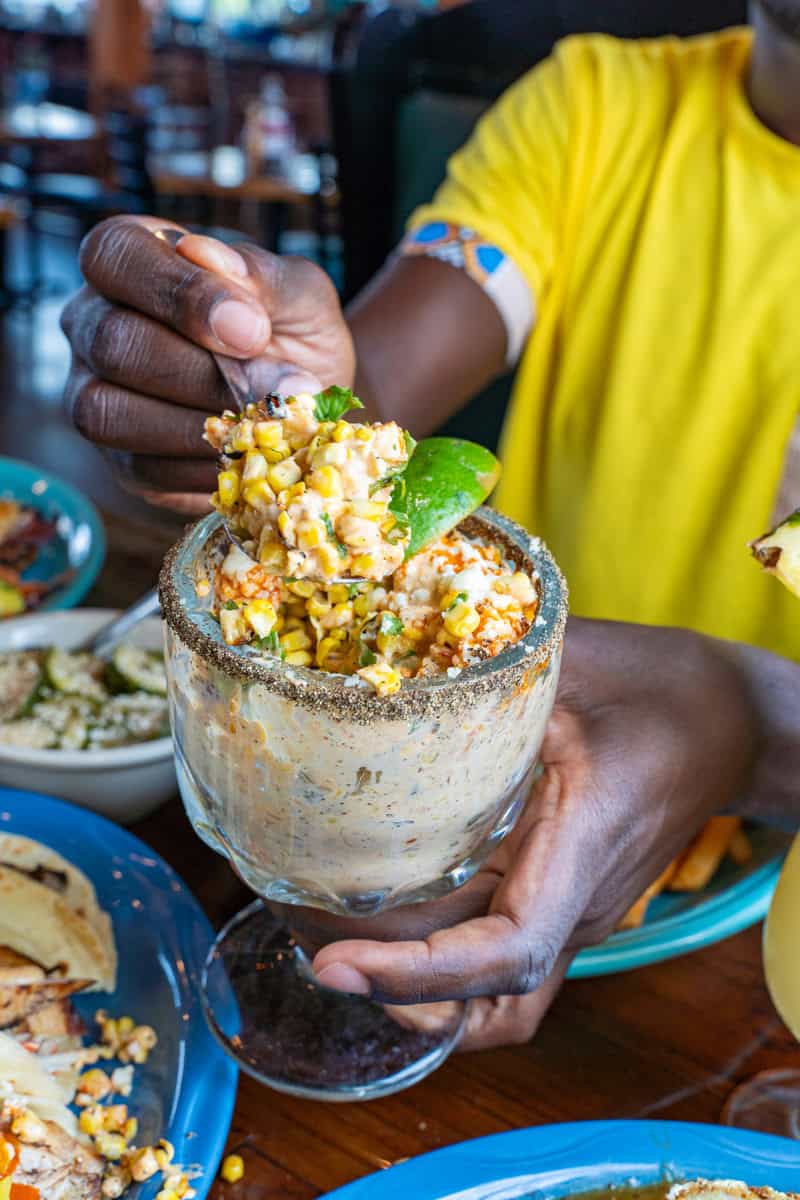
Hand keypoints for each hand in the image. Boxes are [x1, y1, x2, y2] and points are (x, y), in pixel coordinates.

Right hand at [61, 217, 353, 511]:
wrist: (304, 407)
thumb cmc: (291, 335)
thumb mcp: (298, 295)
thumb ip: (261, 276)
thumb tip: (208, 257)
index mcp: (131, 259)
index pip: (116, 256)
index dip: (180, 293)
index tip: (252, 329)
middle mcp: (95, 322)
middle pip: (112, 341)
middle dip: (201, 371)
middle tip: (275, 387)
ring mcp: (95, 393)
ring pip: (107, 411)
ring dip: (197, 422)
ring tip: (264, 420)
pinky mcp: (121, 460)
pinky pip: (141, 468)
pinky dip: (204, 463)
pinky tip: (250, 451)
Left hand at [309, 618, 757, 1049]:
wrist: (729, 718)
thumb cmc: (662, 688)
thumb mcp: (576, 664)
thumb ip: (491, 674)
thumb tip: (389, 672)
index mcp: (581, 850)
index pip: (506, 955)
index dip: (418, 974)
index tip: (334, 963)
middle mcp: (574, 901)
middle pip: (485, 997)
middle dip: (389, 985)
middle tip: (301, 928)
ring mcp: (568, 904)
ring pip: (488, 990)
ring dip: (408, 981)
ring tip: (324, 927)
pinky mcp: (557, 888)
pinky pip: (492, 949)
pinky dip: (433, 953)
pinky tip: (376, 909)